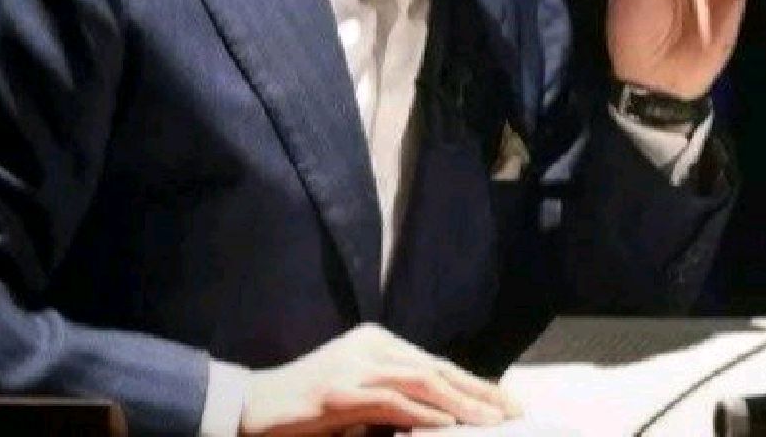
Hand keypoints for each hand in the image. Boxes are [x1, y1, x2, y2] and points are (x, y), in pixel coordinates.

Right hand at [238, 323, 520, 435]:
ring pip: (421, 381)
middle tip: (512, 411)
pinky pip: (391, 401)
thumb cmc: (307, 407)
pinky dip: (423, 413)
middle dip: (478, 391)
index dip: (472, 383)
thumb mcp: (358, 398)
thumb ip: (394, 400)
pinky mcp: (340, 390)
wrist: (254, 406)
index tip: (504, 402)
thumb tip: (442, 418)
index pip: (435, 363)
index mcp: (378, 342)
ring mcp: (356, 364)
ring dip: (460, 403)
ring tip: (491, 421)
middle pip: (436, 368)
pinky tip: (447, 424)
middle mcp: (372, 345)